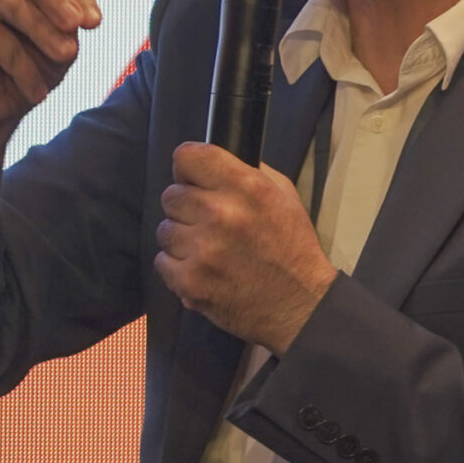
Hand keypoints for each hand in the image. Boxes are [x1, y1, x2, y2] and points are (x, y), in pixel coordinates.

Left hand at [155, 142, 337, 351]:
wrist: (301, 306)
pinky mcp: (189, 281)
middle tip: (208, 224)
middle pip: (171, 195)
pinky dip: (179, 267)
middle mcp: (220, 213)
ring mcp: (202, 249)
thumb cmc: (293, 248)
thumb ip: (250, 173)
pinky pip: (162, 261)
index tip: (195, 181)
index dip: (189, 169)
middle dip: (187, 207)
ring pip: (164, 230)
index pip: (187, 157)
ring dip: (182, 239)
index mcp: (246, 187)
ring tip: (208, 251)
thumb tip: (211, 164)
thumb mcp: (285, 198)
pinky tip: (203, 271)